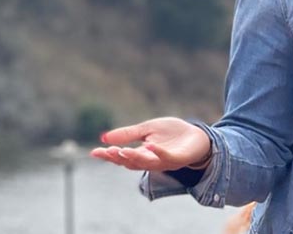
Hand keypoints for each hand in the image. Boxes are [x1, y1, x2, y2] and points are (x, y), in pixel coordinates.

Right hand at [89, 117, 210, 171]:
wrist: (198, 136)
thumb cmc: (173, 133)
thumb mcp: (148, 129)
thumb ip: (129, 134)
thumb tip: (104, 137)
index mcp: (142, 154)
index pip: (122, 157)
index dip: (108, 156)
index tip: (94, 152)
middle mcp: (151, 161)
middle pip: (131, 163)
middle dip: (118, 158)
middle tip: (107, 152)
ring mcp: (165, 161)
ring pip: (146, 163)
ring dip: (134, 157)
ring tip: (122, 151)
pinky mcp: (178, 158)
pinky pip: (167, 157)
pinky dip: (157, 152)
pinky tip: (149, 146)